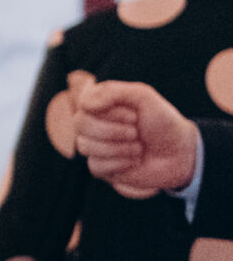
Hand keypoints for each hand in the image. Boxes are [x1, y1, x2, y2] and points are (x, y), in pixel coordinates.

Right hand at [74, 77, 200, 200]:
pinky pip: (95, 166)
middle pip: (80, 125)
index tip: (134, 116)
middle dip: (112, 131)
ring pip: (85, 146)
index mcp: (102, 103)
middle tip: (136, 133)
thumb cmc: (162, 123)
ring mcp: (97, 145)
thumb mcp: (144, 97)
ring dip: (118, 148)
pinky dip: (119, 164)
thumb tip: (84, 104)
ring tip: (138, 148)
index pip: (84, 104)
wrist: (180, 154)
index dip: (108, 113)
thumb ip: (113, 92)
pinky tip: (134, 161)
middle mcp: (95, 123)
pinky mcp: (102, 167)